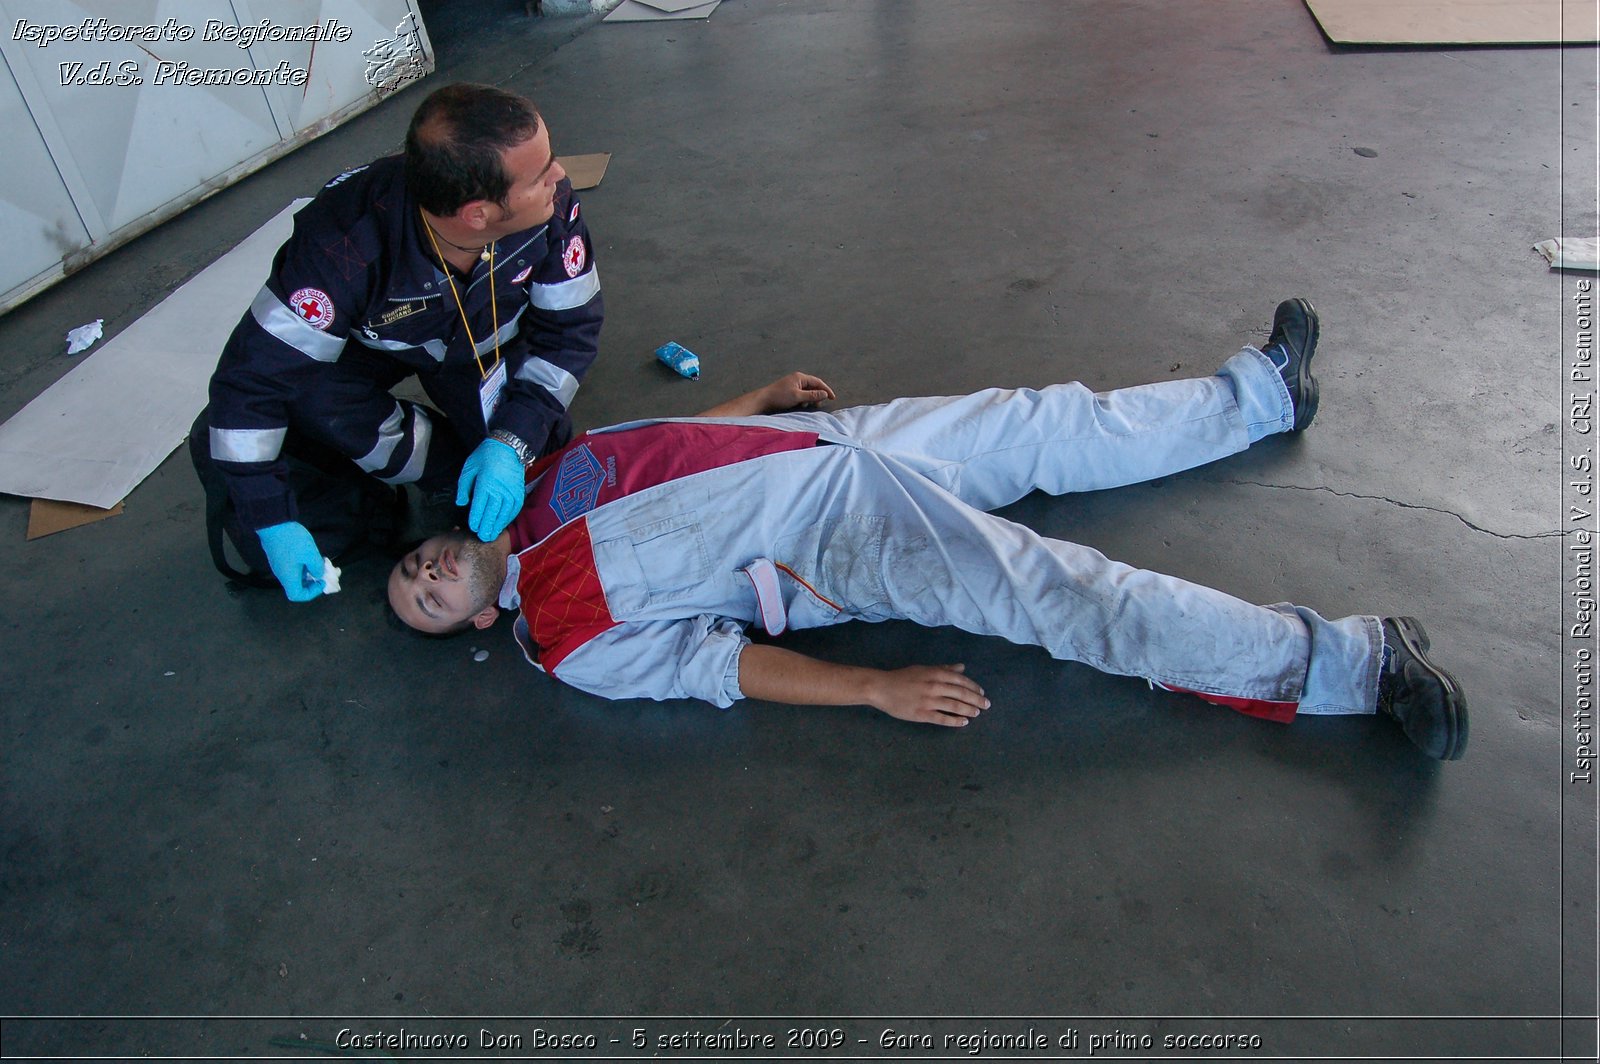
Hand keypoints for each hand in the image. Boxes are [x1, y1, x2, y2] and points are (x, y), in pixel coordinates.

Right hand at [256, 521, 324, 601]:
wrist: (273, 523)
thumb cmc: (293, 541)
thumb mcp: (310, 554)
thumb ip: (317, 567)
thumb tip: (319, 575)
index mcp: (288, 577)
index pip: (297, 595)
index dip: (311, 593)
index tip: (321, 581)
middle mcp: (281, 574)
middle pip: (296, 586)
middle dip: (312, 582)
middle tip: (324, 572)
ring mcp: (279, 565)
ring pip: (295, 576)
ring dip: (309, 572)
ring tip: (319, 562)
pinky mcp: (279, 557)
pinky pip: (292, 567)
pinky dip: (303, 566)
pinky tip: (310, 555)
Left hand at [456, 437, 523, 540]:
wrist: (508, 447)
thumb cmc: (486, 456)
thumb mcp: (469, 467)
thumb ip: (463, 487)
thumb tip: (462, 503)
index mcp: (485, 484)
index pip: (479, 507)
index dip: (476, 519)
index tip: (473, 527)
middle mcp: (499, 490)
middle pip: (492, 513)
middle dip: (487, 527)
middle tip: (483, 538)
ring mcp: (511, 492)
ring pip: (504, 513)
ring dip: (498, 525)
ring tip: (492, 534)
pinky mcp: (519, 492)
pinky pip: (514, 509)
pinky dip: (508, 518)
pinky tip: (503, 523)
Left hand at [758, 372, 835, 412]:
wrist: (763, 400)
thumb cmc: (780, 397)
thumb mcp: (798, 397)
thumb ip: (812, 395)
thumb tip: (825, 394)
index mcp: (800, 377)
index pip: (817, 382)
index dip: (826, 390)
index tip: (833, 398)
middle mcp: (797, 379)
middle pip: (813, 386)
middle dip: (818, 395)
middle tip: (819, 404)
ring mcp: (793, 384)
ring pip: (807, 391)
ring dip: (811, 398)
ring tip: (810, 405)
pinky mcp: (789, 390)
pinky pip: (801, 394)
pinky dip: (804, 399)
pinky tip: (802, 405)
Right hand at [867, 663, 989, 726]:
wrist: (882, 688)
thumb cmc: (903, 677)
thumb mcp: (924, 669)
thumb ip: (943, 669)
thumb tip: (961, 667)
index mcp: (936, 673)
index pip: (961, 680)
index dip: (973, 687)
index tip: (982, 693)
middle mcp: (935, 686)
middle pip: (961, 694)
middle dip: (976, 700)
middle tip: (986, 706)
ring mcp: (929, 701)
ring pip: (955, 706)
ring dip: (969, 710)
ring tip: (976, 713)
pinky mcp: (922, 714)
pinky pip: (943, 718)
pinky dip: (955, 721)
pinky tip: (963, 722)